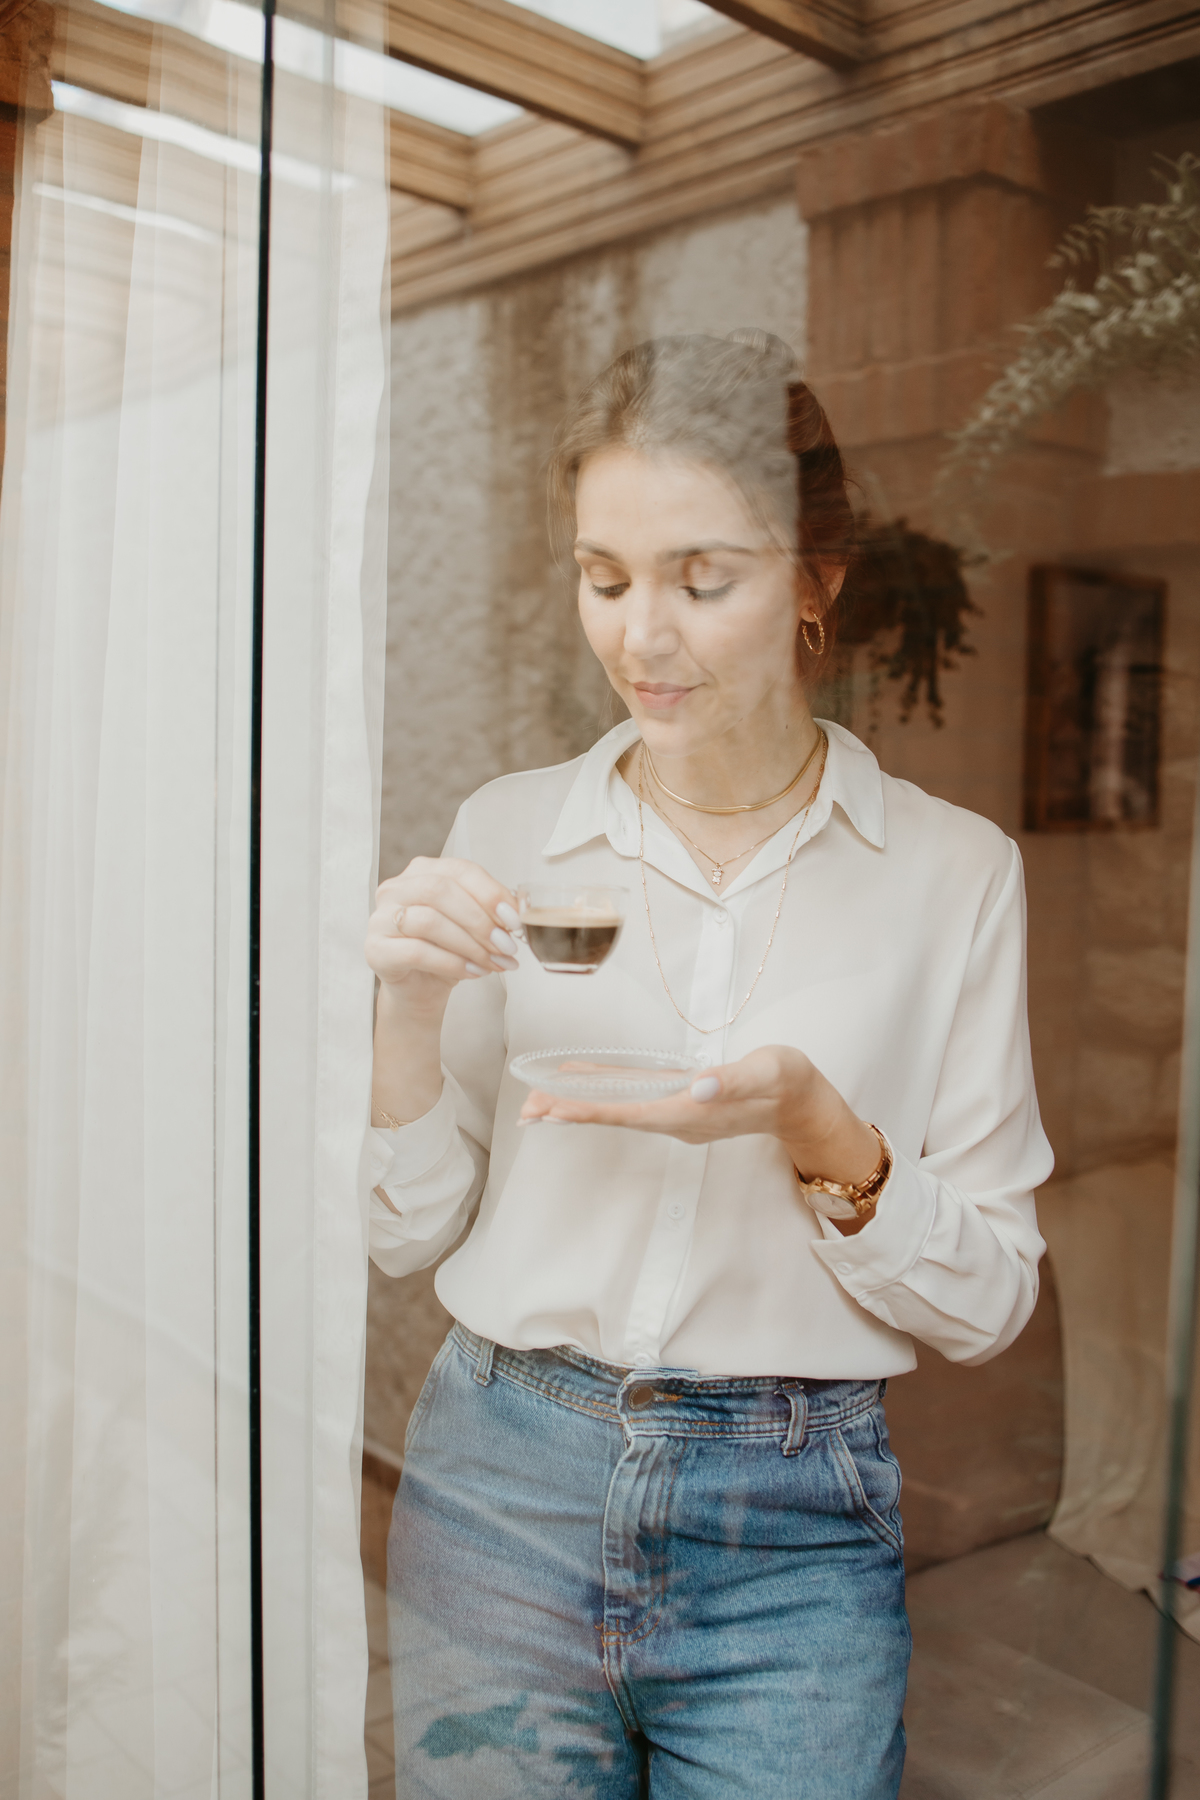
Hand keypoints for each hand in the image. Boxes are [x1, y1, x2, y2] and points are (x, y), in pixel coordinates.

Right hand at [367, 856, 520, 1018]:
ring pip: (429, 921)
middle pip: (440, 890)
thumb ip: (491, 911)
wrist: (420, 991)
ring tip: (493, 962)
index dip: (490, 893)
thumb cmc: (446, 951)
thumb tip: (520, 909)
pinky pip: (417, 952)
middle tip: (506, 944)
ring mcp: (380, 919)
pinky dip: (452, 963)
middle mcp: (395, 889)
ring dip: (470, 944)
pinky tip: (473, 972)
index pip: (459, 870)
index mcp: (421, 872)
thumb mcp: (473, 926)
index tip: (515, 919)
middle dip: (480, 919)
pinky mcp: (375, 950)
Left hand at [518, 1043, 879, 1187]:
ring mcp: (678, 1113)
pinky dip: (605, 1091)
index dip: (589, 1110)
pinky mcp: (682, 1101)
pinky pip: (634, 1098)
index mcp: (692, 1112)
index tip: (552, 1110)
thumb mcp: (769, 1072)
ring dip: (581, 1106)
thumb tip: (696, 1086)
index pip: (629, 1113)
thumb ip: (733, 1079)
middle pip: (614, 1117)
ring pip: (620, 1110)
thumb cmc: (789, 1083)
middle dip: (571, 1113)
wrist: (806, 1104)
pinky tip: (583, 1080)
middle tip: (525, 1110)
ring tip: (539, 1102)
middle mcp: (678, 1118)